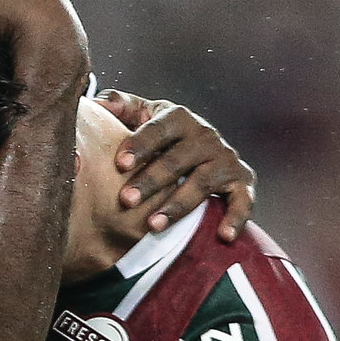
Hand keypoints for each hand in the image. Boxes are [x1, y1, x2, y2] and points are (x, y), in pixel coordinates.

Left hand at [97, 91, 256, 239]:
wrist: (205, 148)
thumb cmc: (163, 134)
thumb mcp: (144, 114)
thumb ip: (120, 105)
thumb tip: (97, 105)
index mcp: (180, 118)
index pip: (160, 128)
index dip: (140, 144)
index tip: (120, 164)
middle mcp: (206, 137)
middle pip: (178, 159)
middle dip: (151, 181)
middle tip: (126, 201)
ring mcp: (225, 160)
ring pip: (202, 182)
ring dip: (178, 205)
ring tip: (153, 225)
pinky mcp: (242, 182)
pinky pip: (242, 200)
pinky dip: (235, 217)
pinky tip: (223, 235)